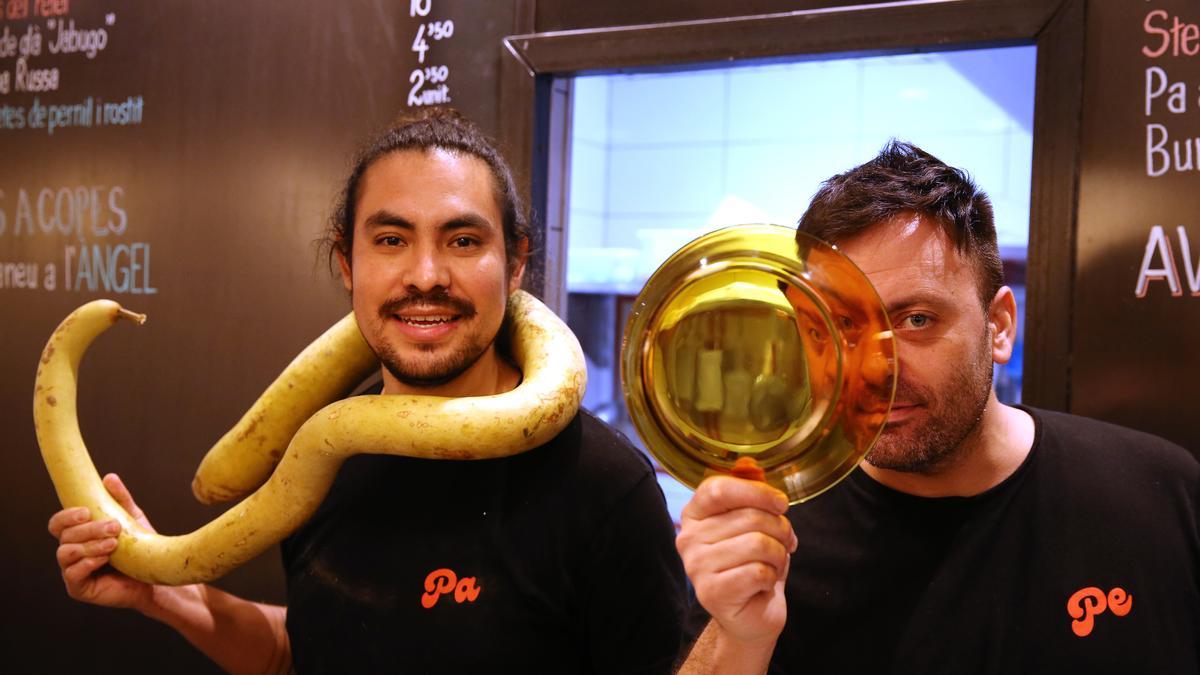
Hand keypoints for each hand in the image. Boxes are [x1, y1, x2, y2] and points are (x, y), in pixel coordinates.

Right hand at [48, 473, 156, 610]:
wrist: (153, 575)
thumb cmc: (139, 548)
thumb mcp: (131, 519)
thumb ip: (120, 499)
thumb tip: (109, 477)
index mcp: (78, 535)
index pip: (59, 523)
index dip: (66, 516)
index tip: (86, 512)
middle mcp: (71, 552)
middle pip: (64, 536)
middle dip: (89, 529)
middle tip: (114, 527)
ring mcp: (72, 570)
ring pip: (66, 553)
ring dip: (89, 545)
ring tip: (113, 543)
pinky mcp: (78, 588)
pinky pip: (72, 574)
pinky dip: (87, 563)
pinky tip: (104, 559)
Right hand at [676, 476, 796, 646]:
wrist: (750, 613)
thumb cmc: (753, 562)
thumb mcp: (753, 522)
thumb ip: (749, 492)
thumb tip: (748, 464)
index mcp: (694, 513)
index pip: (719, 488)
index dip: (757, 492)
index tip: (781, 503)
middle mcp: (688, 537)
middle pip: (748, 517)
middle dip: (780, 529)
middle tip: (785, 543)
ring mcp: (696, 566)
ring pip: (757, 544)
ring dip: (778, 555)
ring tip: (773, 563)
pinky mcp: (711, 592)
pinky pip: (758, 572)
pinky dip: (772, 577)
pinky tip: (764, 583)